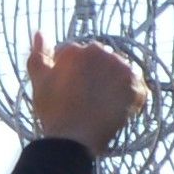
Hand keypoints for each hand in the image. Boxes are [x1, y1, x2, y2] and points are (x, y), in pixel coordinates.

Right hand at [27, 34, 148, 153]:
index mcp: (77, 49)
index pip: (79, 55)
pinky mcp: (135, 86)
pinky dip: (129, 97)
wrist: (72, 141)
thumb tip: (40, 32)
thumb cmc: (53, 113)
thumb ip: (38, 54)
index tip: (70, 92)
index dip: (73, 75)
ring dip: (112, 85)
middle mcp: (100, 52)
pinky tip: (115, 109)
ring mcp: (120, 68)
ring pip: (118, 72)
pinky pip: (135, 87)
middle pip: (100, 61)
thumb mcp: (39, 81)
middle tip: (86, 101)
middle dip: (95, 76)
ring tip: (101, 106)